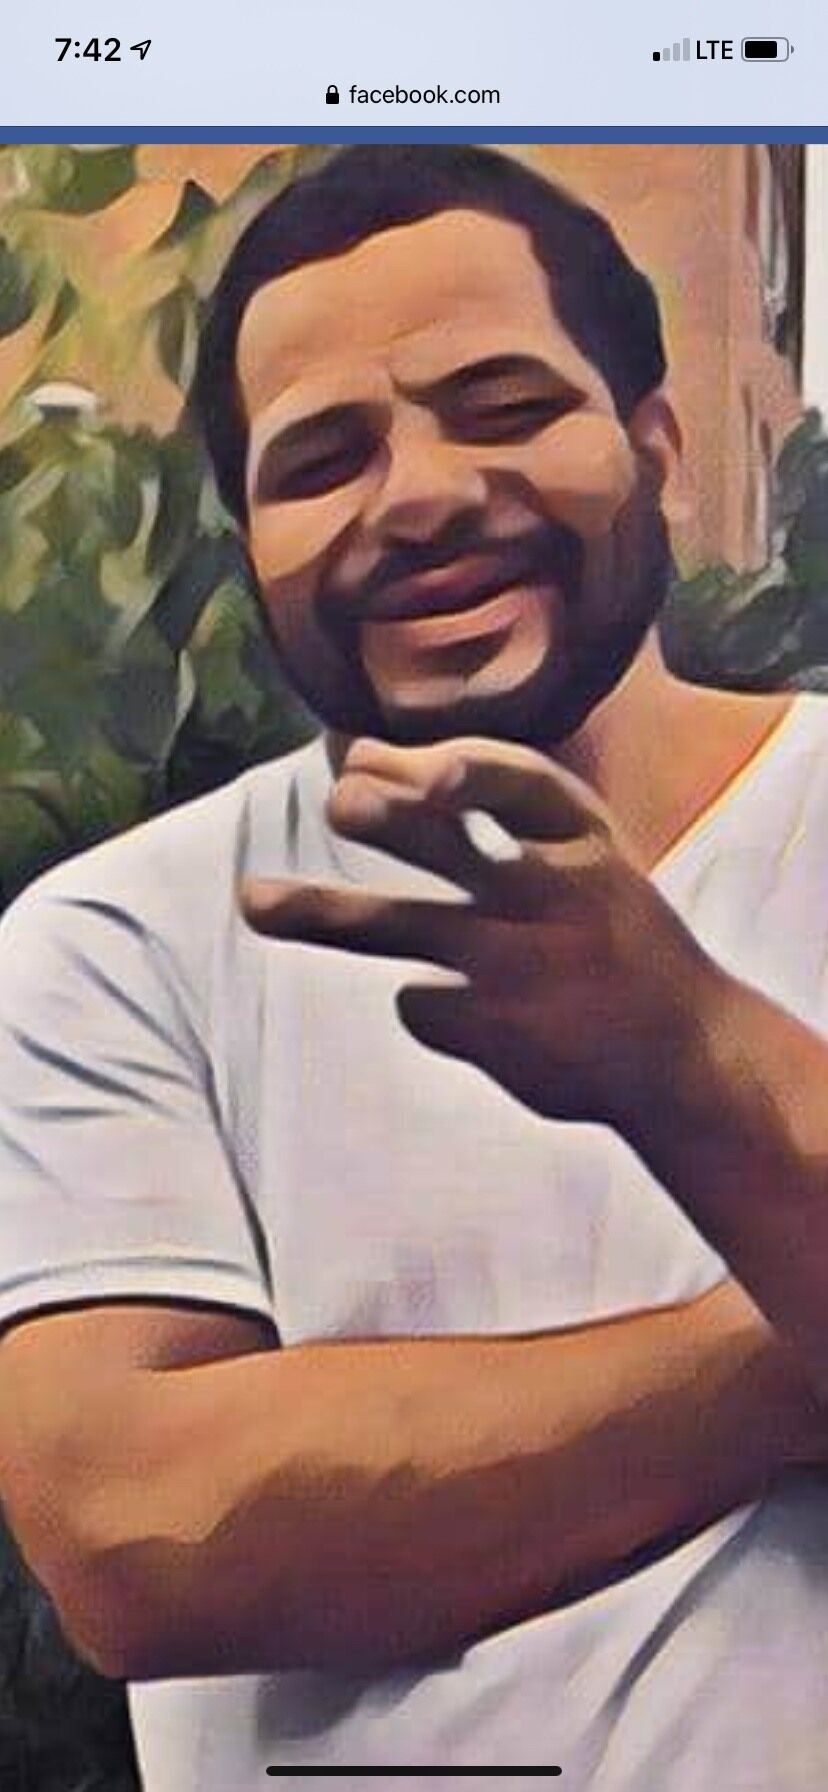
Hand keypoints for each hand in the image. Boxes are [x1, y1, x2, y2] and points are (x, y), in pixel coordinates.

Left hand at [241, 736, 720, 1129]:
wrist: (682, 1053)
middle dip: (393, 821)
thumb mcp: (574, 850)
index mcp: (584, 841)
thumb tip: (348, 750)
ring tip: (251, 900)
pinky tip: (477, 1012)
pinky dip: (430, 1003)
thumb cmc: (608, 928)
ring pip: (405, 930)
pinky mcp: (498, 1033)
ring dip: (324, 914)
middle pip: (454, 849)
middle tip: (340, 803)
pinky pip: (421, 1004)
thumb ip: (474, 801)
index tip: (377, 754)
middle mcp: (554, 896)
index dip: (461, 766)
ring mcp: (522, 968)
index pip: (522, 784)